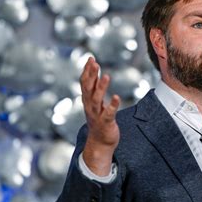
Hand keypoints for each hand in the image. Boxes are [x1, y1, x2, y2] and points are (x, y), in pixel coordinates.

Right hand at [80, 57, 120, 175]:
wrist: (100, 144)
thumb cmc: (99, 121)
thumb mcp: (96, 103)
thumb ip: (96, 89)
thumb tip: (96, 74)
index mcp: (87, 101)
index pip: (85, 83)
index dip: (87, 71)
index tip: (90, 58)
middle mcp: (90, 106)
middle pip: (88, 88)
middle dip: (91, 75)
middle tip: (94, 62)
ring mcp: (96, 115)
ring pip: (96, 99)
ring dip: (101, 87)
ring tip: (106, 76)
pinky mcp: (105, 123)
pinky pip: (108, 113)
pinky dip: (112, 105)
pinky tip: (116, 97)